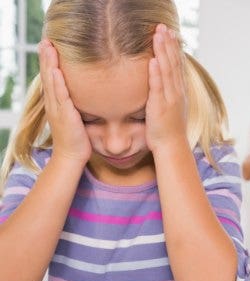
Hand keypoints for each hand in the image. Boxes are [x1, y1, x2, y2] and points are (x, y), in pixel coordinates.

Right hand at [39, 40, 90, 162]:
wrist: (72, 157)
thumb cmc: (78, 140)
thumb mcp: (78, 118)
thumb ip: (80, 106)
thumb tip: (89, 97)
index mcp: (57, 104)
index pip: (52, 79)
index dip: (50, 62)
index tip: (51, 46)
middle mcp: (54, 104)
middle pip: (48, 76)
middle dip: (46, 57)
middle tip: (46, 39)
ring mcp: (57, 109)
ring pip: (51, 82)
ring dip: (48, 63)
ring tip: (47, 46)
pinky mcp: (64, 116)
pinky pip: (60, 96)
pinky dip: (57, 82)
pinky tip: (56, 70)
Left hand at [146, 24, 186, 150]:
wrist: (172, 147)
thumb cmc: (169, 131)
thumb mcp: (172, 108)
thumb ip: (169, 94)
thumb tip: (163, 85)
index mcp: (179, 92)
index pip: (177, 65)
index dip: (174, 49)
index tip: (171, 34)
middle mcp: (177, 92)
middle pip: (173, 63)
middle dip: (168, 44)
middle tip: (164, 27)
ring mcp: (170, 99)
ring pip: (167, 71)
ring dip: (163, 52)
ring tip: (159, 35)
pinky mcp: (160, 107)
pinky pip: (158, 88)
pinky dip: (156, 73)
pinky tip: (154, 60)